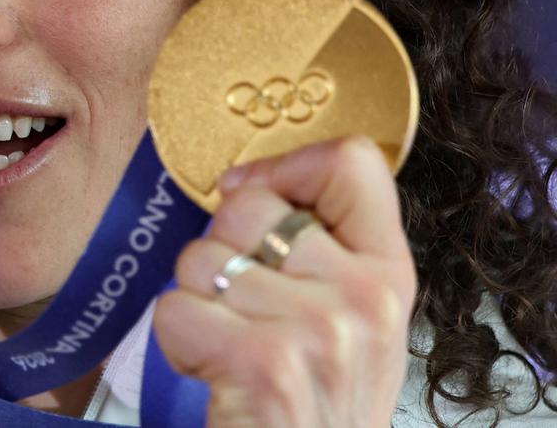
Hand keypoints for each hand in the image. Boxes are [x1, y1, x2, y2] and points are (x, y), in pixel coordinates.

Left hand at [153, 136, 416, 427]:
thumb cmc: (316, 402)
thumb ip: (323, 248)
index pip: (352, 163)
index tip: (255, 198)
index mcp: (390, 275)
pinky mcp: (265, 364)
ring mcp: (319, 331)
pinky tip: (215, 372)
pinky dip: (179, 341)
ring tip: (232, 347)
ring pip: (201, 257)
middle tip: (243, 311)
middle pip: (249, 205)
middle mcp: (365, 297)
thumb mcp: (352, 320)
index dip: (284, 169)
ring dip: (197, 302)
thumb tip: (244, 183)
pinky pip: (177, 308)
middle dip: (222, 252)